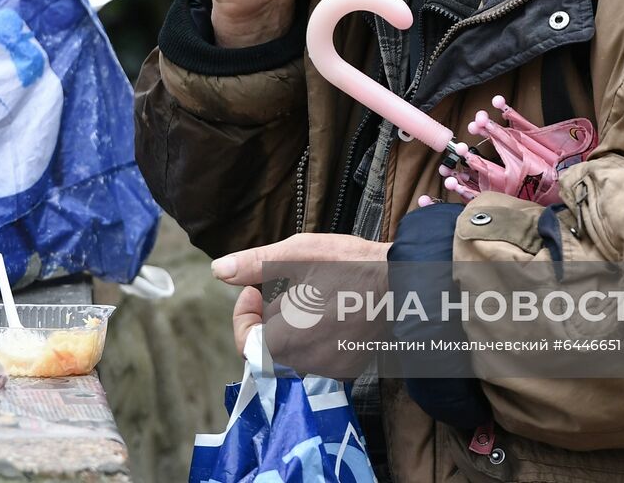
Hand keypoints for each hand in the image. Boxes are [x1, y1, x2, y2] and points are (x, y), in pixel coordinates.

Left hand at [212, 233, 391, 368]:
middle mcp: (309, 365)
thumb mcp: (296, 254)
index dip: (244, 315)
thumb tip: (217, 270)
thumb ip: (253, 266)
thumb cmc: (350, 264)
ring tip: (309, 291)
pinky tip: (328, 306)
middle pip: (269, 346)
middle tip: (284, 282)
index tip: (255, 289)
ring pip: (293, 350)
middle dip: (269, 313)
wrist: (405, 280)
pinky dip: (314, 331)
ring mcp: (332, 369)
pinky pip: (318, 353)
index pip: (247, 346)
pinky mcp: (350, 365)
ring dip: (291, 322)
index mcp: (289, 342)